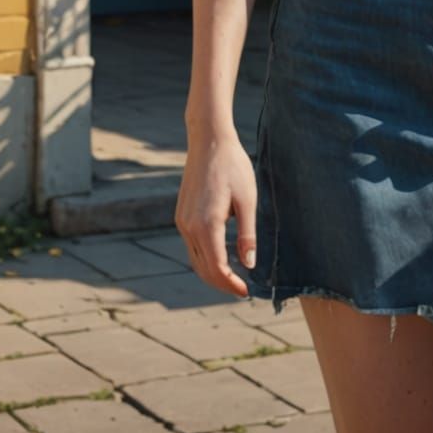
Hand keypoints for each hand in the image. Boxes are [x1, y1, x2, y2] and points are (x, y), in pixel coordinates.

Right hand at [175, 126, 257, 297]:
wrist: (209, 140)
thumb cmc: (232, 166)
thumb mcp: (248, 200)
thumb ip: (247, 234)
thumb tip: (250, 264)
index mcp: (207, 225)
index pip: (217, 268)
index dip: (231, 285)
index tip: (247, 292)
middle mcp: (189, 227)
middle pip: (203, 269)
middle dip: (222, 284)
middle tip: (242, 290)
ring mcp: (182, 221)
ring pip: (195, 259)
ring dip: (213, 273)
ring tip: (234, 278)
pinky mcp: (182, 215)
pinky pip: (192, 246)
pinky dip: (206, 258)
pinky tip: (221, 257)